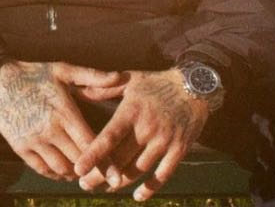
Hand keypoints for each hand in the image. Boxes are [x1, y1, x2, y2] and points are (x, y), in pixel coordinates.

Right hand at [0, 61, 124, 181]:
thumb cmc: (35, 74)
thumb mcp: (63, 71)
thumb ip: (92, 76)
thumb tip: (119, 77)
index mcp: (64, 112)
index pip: (90, 144)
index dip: (105, 161)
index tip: (116, 174)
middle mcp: (50, 130)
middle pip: (78, 160)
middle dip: (92, 170)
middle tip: (104, 176)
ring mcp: (33, 140)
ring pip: (61, 168)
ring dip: (74, 174)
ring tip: (83, 173)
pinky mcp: (20, 147)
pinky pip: (41, 168)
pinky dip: (55, 174)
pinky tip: (63, 172)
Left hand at [75, 69, 208, 200]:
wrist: (196, 86)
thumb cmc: (157, 83)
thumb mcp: (129, 79)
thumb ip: (103, 88)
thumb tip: (78, 92)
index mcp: (131, 111)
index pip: (108, 137)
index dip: (93, 155)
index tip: (78, 169)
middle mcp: (147, 128)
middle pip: (120, 159)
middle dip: (100, 175)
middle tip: (85, 185)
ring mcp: (165, 141)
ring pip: (138, 170)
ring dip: (120, 183)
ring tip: (105, 189)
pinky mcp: (180, 149)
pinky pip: (164, 174)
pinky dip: (150, 188)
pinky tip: (138, 196)